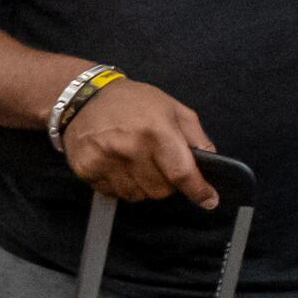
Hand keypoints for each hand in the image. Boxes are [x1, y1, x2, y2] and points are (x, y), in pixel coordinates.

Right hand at [58, 77, 221, 207]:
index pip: (182, 172)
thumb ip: (196, 137)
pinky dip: (120, 185)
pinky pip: (113, 193)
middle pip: (160, 191)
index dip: (198, 190)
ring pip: (137, 196)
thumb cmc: (133, 102)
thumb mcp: (173, 109)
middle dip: (166, 183)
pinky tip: (116, 164)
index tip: (208, 200)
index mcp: (156, 130)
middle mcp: (130, 148)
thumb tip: (212, 165)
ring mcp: (105, 161)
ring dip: (141, 186)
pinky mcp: (87, 170)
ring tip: (134, 163)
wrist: (85, 97)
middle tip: (158, 164)